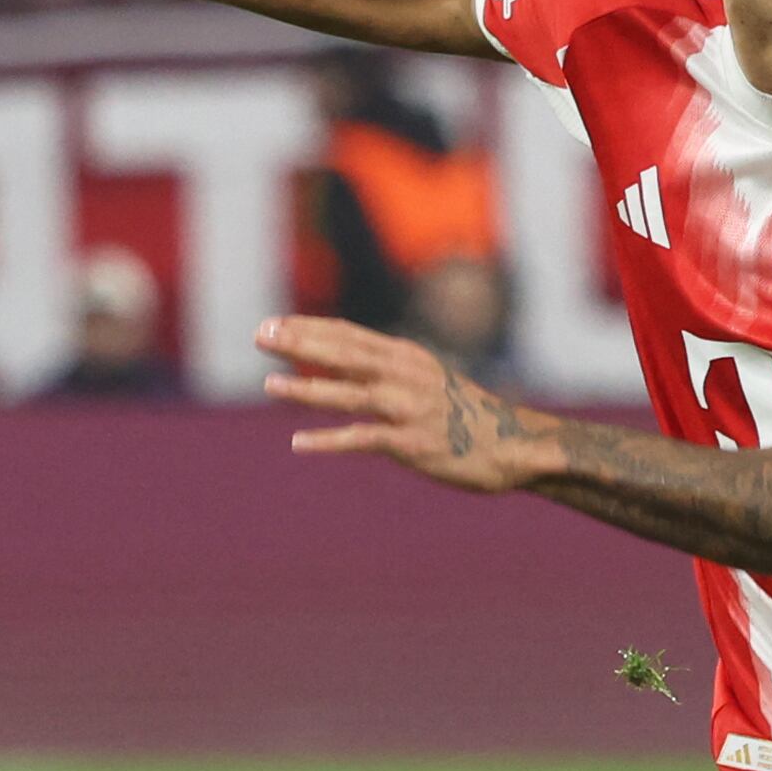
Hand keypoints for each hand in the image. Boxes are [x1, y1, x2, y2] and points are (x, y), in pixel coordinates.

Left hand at [260, 315, 558, 492]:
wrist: (511, 447)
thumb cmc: (463, 415)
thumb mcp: (425, 380)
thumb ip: (382, 370)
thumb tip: (333, 363)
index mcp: (407, 357)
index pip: (348, 335)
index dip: (308, 328)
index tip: (273, 323)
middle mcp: (406, 376)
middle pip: (343, 356)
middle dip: (299, 345)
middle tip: (260, 336)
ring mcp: (409, 409)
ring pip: (349, 394)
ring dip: (307, 390)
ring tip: (269, 386)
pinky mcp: (412, 443)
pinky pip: (364, 439)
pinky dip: (330, 441)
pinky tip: (299, 443)